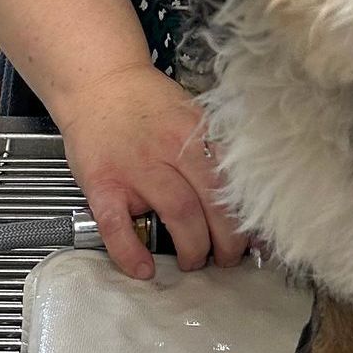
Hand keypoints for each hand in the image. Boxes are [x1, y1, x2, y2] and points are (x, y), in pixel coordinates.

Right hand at [54, 62, 249, 279]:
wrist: (97, 83)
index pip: (231, 183)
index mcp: (196, 134)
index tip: (254, 240)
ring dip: (192, 247)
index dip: (246, 218)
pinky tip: (144, 269)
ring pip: (178, 213)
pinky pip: (117, 224)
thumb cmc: (144, 103)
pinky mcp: (102, 183)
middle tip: (228, 259)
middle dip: (226, 240)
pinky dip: (130, 251)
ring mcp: (135, 167)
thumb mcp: (188, 115)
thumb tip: (241, 195)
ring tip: (193, 262)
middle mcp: (170, 149)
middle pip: (211, 202)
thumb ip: (210, 150)